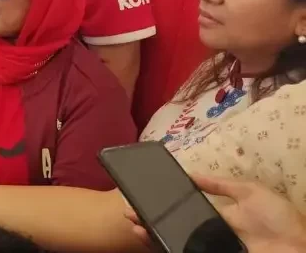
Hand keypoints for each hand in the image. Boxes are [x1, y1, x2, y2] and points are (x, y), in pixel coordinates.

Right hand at [127, 175, 305, 252]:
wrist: (298, 247)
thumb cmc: (278, 218)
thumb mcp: (250, 192)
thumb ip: (220, 184)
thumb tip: (189, 174)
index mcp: (220, 216)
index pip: (185, 209)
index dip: (164, 204)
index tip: (144, 195)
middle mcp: (211, 233)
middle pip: (174, 226)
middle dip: (151, 219)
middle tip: (130, 211)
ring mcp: (210, 247)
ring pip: (174, 241)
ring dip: (152, 234)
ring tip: (135, 224)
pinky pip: (185, 252)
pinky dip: (165, 247)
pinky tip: (151, 237)